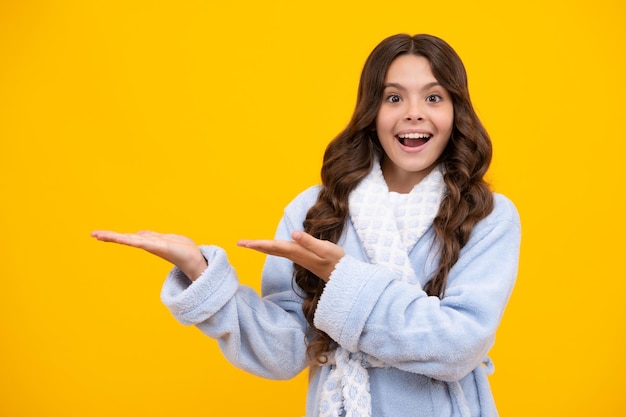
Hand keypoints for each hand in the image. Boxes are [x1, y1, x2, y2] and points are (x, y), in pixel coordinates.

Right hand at [90, 230, 207, 280]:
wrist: (194, 258)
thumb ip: (152, 236)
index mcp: (148, 241)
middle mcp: (148, 244)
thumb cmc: (182, 248)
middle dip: (110, 236)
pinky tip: (122, 237)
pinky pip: (142, 241)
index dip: (113, 236)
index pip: (128, 237)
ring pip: (130, 240)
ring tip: (100, 235)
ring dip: (116, 237)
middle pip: (125, 238)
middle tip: (93, 234)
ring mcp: (152, 245)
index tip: (98, 234)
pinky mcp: (159, 246)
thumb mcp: (165, 238)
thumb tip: (139, 233)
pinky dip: (131, 240)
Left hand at [237, 231, 343, 281]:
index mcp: (297, 251)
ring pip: (275, 250)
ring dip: (262, 246)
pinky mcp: (301, 256)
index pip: (273, 246)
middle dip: (255, 246)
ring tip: (250, 244)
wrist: (341, 275)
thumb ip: (309, 241)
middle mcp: (294, 254)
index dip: (258, 244)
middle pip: (270, 249)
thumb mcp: (324, 249)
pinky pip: (281, 251)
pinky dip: (272, 247)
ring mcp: (297, 256)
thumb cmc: (335, 260)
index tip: (244, 243)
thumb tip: (293, 234)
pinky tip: (269, 246)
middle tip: (240, 243)